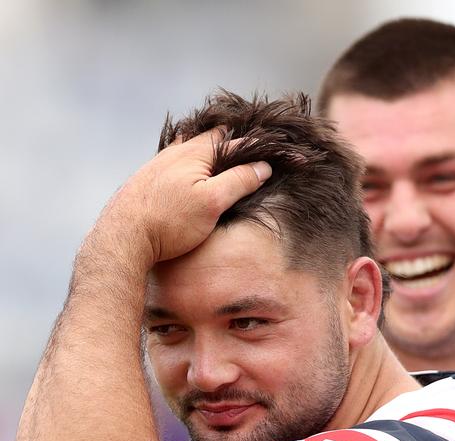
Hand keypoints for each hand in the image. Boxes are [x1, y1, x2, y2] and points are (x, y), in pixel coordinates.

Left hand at [98, 129, 270, 266]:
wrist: (123, 237)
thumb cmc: (169, 221)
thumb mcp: (212, 202)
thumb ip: (239, 180)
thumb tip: (263, 167)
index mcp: (194, 152)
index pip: (235, 142)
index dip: (259, 148)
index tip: (280, 155)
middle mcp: (174, 152)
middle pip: (210, 138)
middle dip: (232, 140)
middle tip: (253, 144)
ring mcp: (159, 165)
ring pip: (191, 148)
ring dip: (210, 149)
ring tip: (226, 150)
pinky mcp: (149, 181)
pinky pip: (177, 162)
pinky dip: (193, 161)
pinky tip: (193, 170)